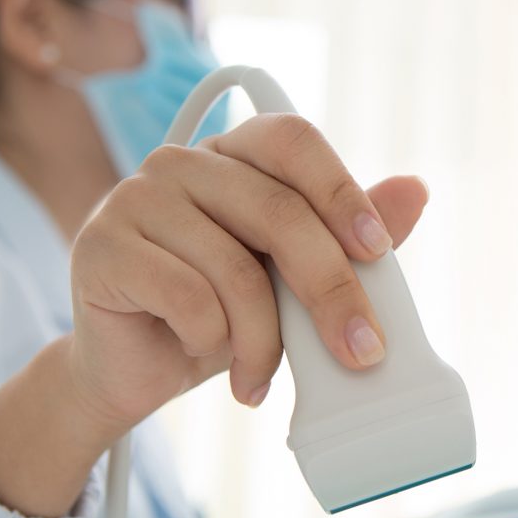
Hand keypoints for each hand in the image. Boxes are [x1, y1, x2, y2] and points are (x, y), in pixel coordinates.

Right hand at [68, 114, 427, 436]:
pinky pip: (188, 299)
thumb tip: (416, 189)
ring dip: (263, 341)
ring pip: (236, 269)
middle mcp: (181, 163)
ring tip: (260, 375)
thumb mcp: (292, 281)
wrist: (137, 370)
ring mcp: (134, 198)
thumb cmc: (220, 316)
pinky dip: (210, 343)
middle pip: (278, 212)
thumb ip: (348, 237)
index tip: (378, 250)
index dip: (341, 191)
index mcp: (232, 155)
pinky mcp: (101, 247)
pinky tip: (203, 356)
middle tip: (361, 350)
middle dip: (332, 291)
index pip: (293, 142)